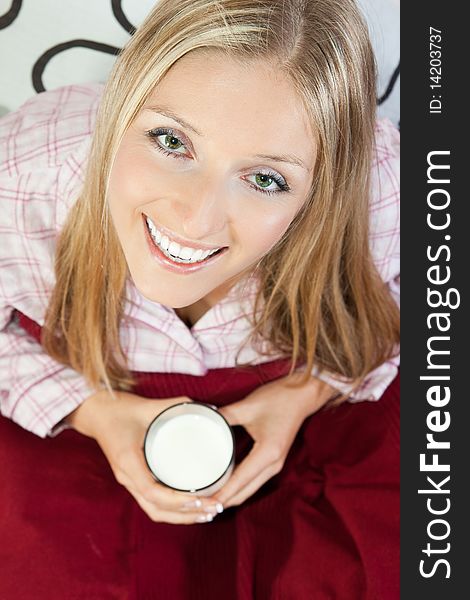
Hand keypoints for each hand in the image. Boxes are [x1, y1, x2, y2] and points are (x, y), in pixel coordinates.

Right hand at [66, 390, 223, 523]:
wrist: (97, 413)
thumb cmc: (120, 409)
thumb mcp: (147, 406)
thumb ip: (175, 405)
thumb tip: (205, 407)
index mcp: (128, 461)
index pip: (152, 491)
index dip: (177, 500)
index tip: (200, 499)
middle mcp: (127, 476)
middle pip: (157, 509)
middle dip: (186, 515)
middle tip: (213, 508)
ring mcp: (129, 481)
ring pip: (155, 511)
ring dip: (181, 517)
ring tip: (207, 513)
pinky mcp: (133, 480)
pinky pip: (152, 503)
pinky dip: (172, 510)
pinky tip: (190, 508)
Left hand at [213, 374, 337, 508]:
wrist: (302, 395)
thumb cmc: (278, 399)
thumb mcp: (247, 406)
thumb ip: (223, 415)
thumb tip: (201, 421)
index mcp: (267, 453)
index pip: (239, 481)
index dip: (220, 494)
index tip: (202, 503)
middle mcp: (273, 464)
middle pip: (244, 492)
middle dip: (222, 502)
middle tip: (198, 506)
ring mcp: (275, 465)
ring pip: (249, 490)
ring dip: (230, 497)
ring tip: (207, 500)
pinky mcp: (273, 461)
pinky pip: (253, 481)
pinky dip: (238, 488)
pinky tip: (223, 487)